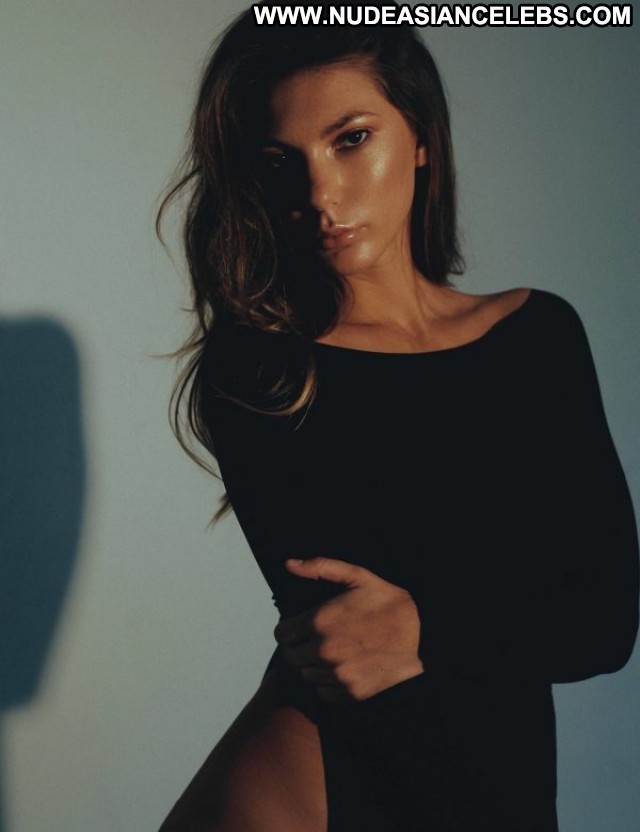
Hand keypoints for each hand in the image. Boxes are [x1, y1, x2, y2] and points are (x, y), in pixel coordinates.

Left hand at [273, 557, 423, 701]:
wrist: (423, 636)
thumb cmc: (390, 604)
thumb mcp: (358, 576)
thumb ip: (321, 567)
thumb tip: (289, 564)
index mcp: (320, 621)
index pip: (282, 634)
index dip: (288, 629)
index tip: (298, 627)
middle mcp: (324, 650)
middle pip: (290, 657)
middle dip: (298, 647)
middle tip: (313, 639)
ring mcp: (337, 674)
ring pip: (306, 674)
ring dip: (312, 664)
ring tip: (332, 651)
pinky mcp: (349, 692)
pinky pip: (323, 691)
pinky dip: (327, 681)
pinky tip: (342, 666)